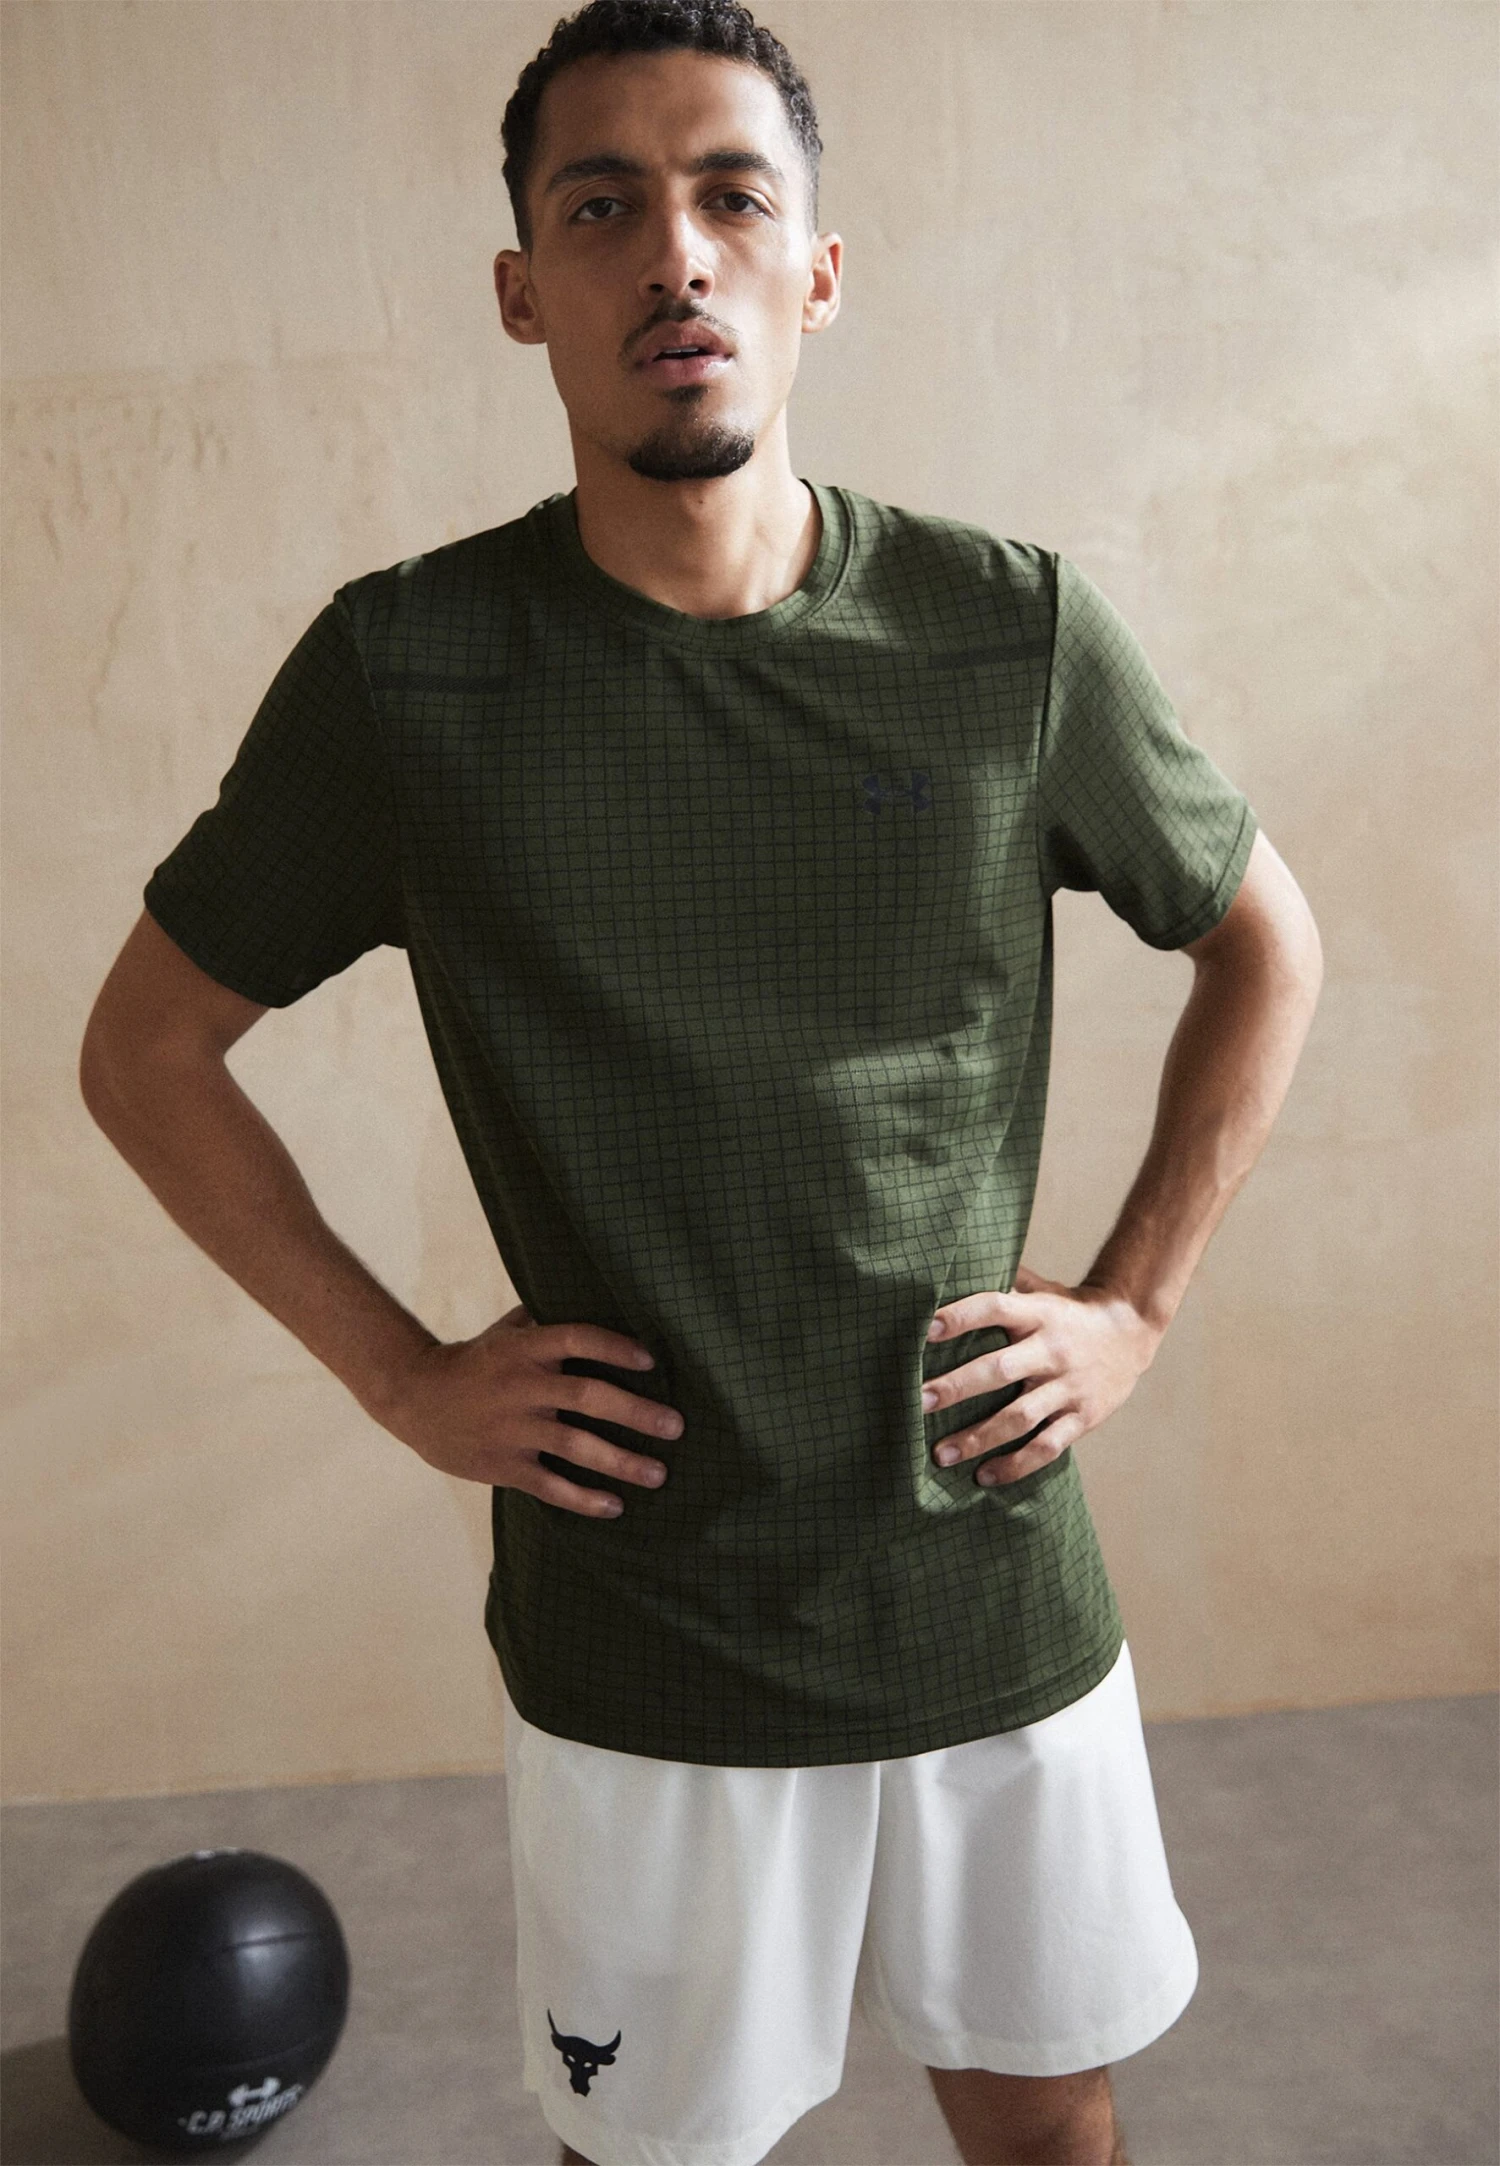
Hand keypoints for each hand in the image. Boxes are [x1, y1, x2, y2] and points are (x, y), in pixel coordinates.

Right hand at [377, 1303, 681, 1518]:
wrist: (415, 1398)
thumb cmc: (476, 1361)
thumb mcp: (506, 1333)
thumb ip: (547, 1322)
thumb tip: (601, 1303)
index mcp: (524, 1348)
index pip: (575, 1339)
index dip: (614, 1347)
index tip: (651, 1361)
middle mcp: (521, 1387)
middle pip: (587, 1397)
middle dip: (636, 1413)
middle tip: (676, 1427)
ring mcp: (512, 1429)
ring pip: (574, 1446)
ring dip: (621, 1462)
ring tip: (659, 1475)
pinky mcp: (503, 1465)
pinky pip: (549, 1485)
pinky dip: (582, 1499)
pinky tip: (614, 1506)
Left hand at [923, 1263, 1161, 1485]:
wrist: (1131, 1331)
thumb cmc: (1068, 1310)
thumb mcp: (1041, 1289)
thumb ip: (1003, 1282)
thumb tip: (952, 1266)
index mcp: (1037, 1314)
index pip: (994, 1307)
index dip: (961, 1316)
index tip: (925, 1330)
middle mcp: (1052, 1350)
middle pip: (1000, 1369)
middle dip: (957, 1387)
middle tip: (919, 1402)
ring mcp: (1068, 1386)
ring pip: (1021, 1417)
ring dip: (979, 1437)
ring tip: (940, 1454)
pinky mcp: (1083, 1417)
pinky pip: (1048, 1446)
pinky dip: (1016, 1464)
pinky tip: (984, 1475)